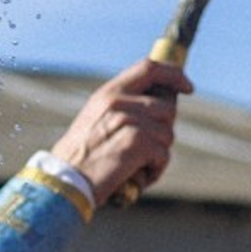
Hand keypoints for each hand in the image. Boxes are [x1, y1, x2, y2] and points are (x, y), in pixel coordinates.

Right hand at [50, 58, 192, 205]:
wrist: (63, 183)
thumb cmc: (79, 161)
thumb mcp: (95, 123)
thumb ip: (122, 110)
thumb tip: (160, 111)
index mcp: (108, 93)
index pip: (149, 68)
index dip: (174, 75)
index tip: (187, 87)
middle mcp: (117, 101)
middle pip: (166, 108)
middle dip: (164, 133)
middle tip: (147, 153)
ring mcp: (127, 120)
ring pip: (167, 134)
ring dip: (158, 155)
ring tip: (138, 168)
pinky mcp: (135, 143)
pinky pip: (163, 155)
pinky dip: (155, 170)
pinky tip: (138, 177)